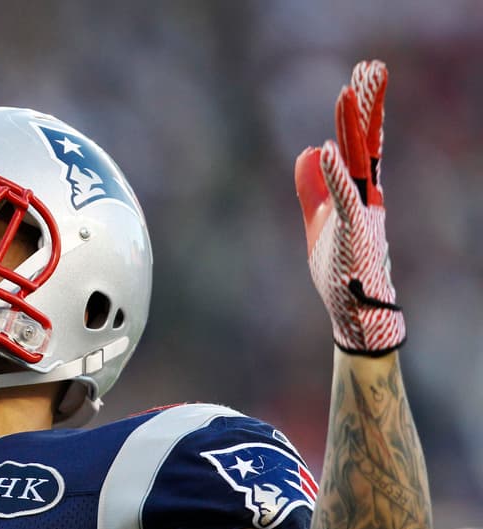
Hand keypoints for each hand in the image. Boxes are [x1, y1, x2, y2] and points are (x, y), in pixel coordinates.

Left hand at [294, 60, 403, 354]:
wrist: (353, 313)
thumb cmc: (338, 271)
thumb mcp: (319, 223)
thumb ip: (313, 189)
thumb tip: (307, 150)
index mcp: (359, 193)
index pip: (361, 144)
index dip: (360, 112)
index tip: (361, 78)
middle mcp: (367, 198)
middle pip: (365, 143)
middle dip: (366, 105)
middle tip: (370, 66)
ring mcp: (364, 214)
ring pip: (359, 161)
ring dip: (354, 126)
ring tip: (352, 90)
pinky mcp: (355, 233)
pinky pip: (343, 199)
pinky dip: (332, 174)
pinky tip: (325, 148)